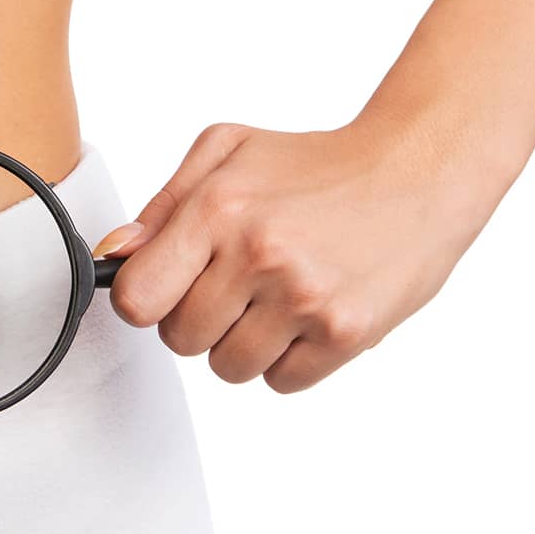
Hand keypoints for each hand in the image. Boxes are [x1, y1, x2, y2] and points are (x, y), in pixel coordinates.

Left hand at [94, 121, 512, 391]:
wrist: (418, 172)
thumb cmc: (317, 163)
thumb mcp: (229, 151)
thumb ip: (164, 206)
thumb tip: (116, 254)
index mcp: (219, 209)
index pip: (137, 299)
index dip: (147, 299)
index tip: (168, 288)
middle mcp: (259, 255)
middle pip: (180, 340)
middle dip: (198, 319)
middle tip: (236, 286)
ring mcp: (303, 298)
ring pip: (228, 368)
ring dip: (242, 343)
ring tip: (275, 298)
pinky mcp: (345, 333)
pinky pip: (281, 382)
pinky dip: (288, 359)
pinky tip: (307, 314)